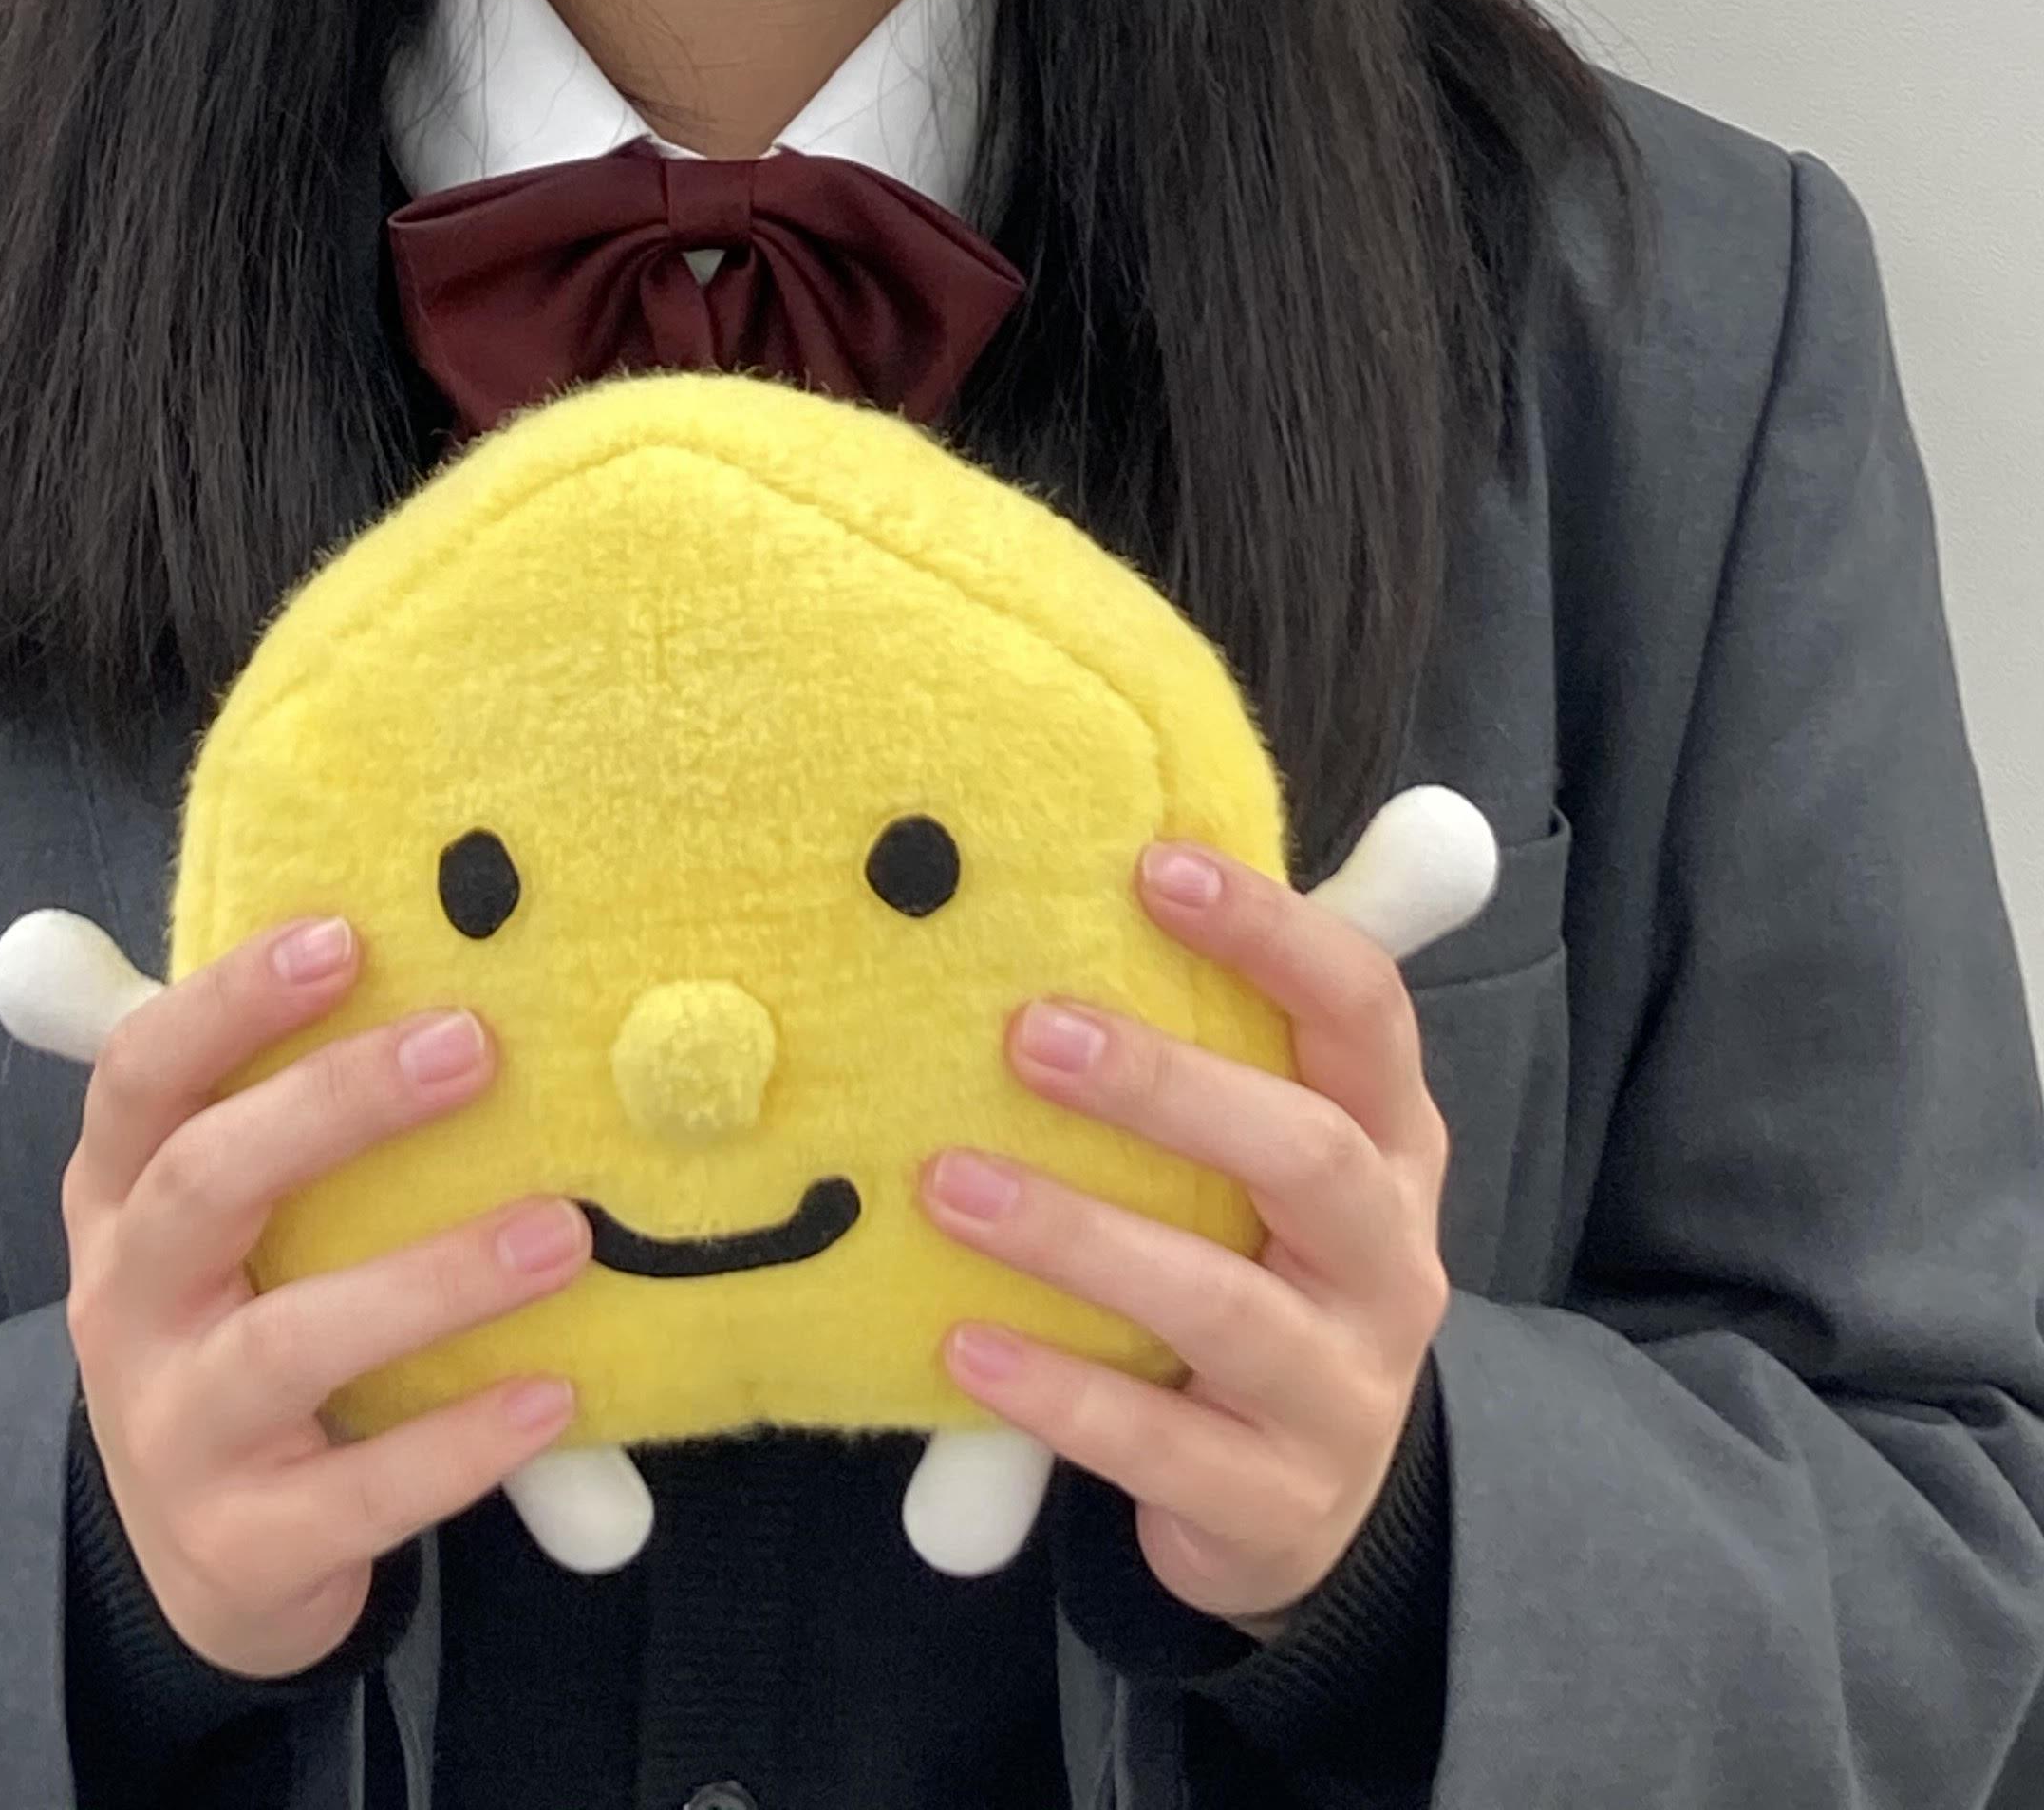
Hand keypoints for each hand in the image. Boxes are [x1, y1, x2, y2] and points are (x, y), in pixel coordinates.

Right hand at [61, 915, 592, 1677]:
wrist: (194, 1560)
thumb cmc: (236, 1327)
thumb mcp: (220, 1221)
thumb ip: (280, 1103)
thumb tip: (429, 946)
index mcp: (114, 1199)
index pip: (142, 1077)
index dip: (229, 1002)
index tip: (343, 935)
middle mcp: (125, 1305)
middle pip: (201, 1186)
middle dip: (332, 1107)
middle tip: (471, 1046)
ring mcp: (175, 1433)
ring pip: (286, 1347)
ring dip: (432, 1280)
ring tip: (560, 1232)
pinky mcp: (243, 1548)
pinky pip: (359, 1492)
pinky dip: (460, 1443)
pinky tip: (554, 1393)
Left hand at [917, 838, 1450, 1641]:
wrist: (1315, 1495)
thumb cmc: (1262, 1262)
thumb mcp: (1272, 1141)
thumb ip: (1229, 1017)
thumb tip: (1128, 835)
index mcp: (1390, 1141)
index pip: (1363, 1013)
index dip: (1272, 934)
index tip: (1153, 864)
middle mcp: (1389, 1259)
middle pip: (1308, 1156)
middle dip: (1168, 1088)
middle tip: (1027, 1033)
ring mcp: (1344, 1391)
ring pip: (1224, 1310)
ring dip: (1080, 1239)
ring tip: (951, 1186)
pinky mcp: (1276, 1506)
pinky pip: (1164, 1448)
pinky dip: (1060, 1398)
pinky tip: (962, 1346)